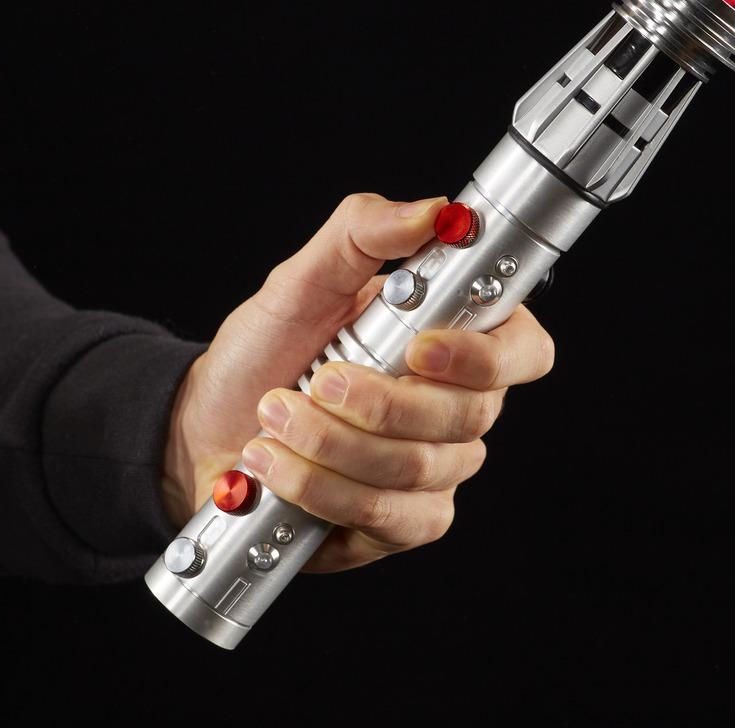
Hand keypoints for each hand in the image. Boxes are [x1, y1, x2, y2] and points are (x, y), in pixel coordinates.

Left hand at [161, 192, 554, 572]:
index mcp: (457, 339)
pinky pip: (391, 515)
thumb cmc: (268, 350)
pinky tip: (279, 468)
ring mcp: (439, 468)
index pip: (523, 349)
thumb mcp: (305, 279)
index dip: (485, 355)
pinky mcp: (408, 521)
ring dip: (334, 442)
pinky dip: (323, 490)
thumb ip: (365, 233)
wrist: (211, 427)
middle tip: (317, 379)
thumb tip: (437, 212)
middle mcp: (461, 405)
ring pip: (421, 467)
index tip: (419, 347)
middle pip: (469, 414)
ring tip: (276, 416)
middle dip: (379, 402)